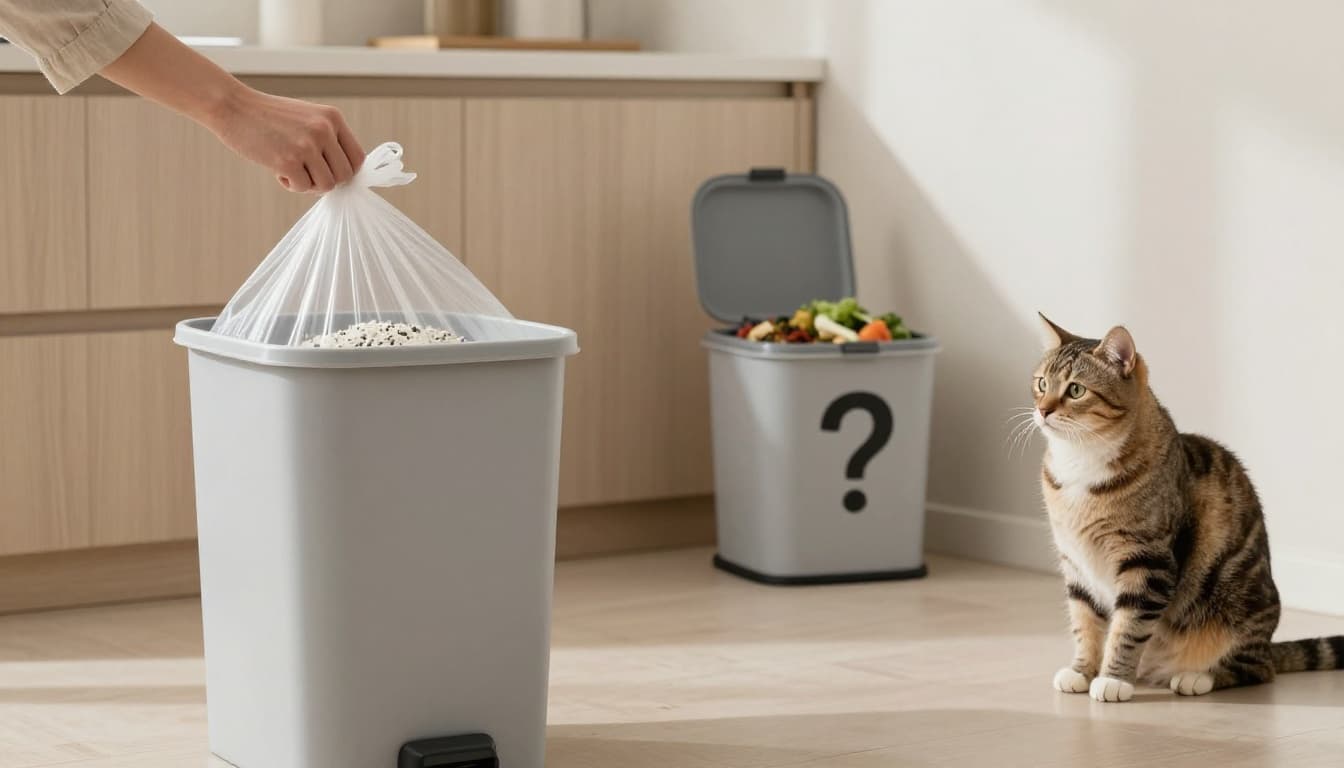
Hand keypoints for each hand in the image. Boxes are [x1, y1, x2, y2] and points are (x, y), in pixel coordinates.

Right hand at [207, 87, 364, 192]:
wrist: (232, 106)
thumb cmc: (268, 117)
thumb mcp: (307, 118)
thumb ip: (328, 141)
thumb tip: (344, 177)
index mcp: (332, 118)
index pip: (357, 158)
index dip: (345, 171)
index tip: (328, 172)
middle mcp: (324, 130)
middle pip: (345, 176)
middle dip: (326, 180)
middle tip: (306, 173)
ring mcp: (307, 145)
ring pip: (327, 185)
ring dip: (310, 185)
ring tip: (292, 170)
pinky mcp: (288, 160)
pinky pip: (303, 188)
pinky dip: (291, 185)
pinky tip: (277, 169)